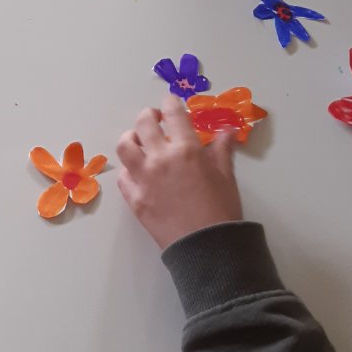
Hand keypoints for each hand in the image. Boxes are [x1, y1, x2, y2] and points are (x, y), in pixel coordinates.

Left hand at [116, 92, 242, 250]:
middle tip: (156, 118)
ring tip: (139, 141)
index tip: (171, 103)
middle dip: (150, 115)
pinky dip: (129, 169)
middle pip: (144, 123)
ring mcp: (143, 178)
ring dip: (131, 138)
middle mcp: (160, 158)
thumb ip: (222, 149)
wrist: (206, 248)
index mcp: (186, 149)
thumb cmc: (222, 210)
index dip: (171, 103)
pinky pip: (124, 176)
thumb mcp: (226, 176)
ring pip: (125, 146)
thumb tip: (227, 131)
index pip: (173, 114)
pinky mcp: (134, 198)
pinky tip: (138, 172)